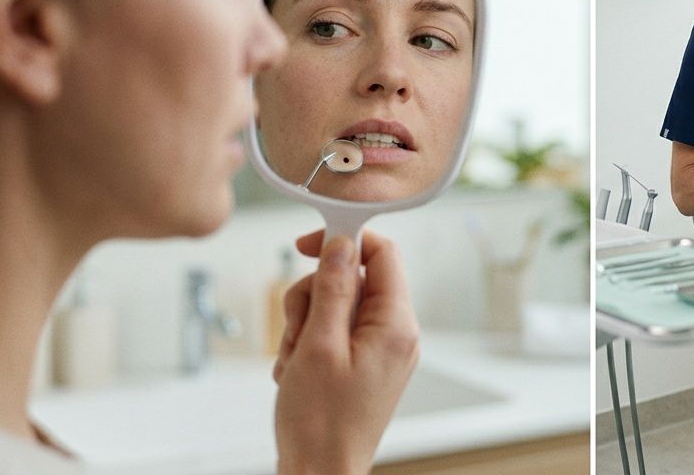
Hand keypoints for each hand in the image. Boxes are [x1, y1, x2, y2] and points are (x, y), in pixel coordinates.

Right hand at [274, 230, 419, 474]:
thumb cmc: (321, 424)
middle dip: (314, 297)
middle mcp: (396, 334)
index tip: (307, 245)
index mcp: (397, 325)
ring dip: (306, 325)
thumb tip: (342, 244)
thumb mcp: (320, 345)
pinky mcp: (362, 363)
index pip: (383, 254)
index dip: (345, 241)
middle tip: (299, 332)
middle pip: (352, 279)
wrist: (319, 474)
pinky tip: (298, 371)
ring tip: (296, 360)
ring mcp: (379, 350)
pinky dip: (308, 344)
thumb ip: (334, 288)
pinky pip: (333, 332)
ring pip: (336, 305)